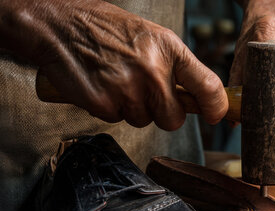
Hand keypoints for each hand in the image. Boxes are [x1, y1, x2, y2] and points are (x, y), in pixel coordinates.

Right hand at [32, 1, 226, 129]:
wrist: (59, 25)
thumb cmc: (108, 31)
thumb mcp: (152, 38)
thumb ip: (176, 67)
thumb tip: (200, 99)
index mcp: (169, 49)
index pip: (207, 86)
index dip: (216, 107)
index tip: (215, 116)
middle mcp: (153, 70)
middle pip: (173, 119)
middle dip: (160, 112)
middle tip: (142, 90)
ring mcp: (128, 88)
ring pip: (142, 120)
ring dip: (130, 108)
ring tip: (116, 79)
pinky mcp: (103, 103)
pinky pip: (115, 119)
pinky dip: (107, 107)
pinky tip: (100, 84)